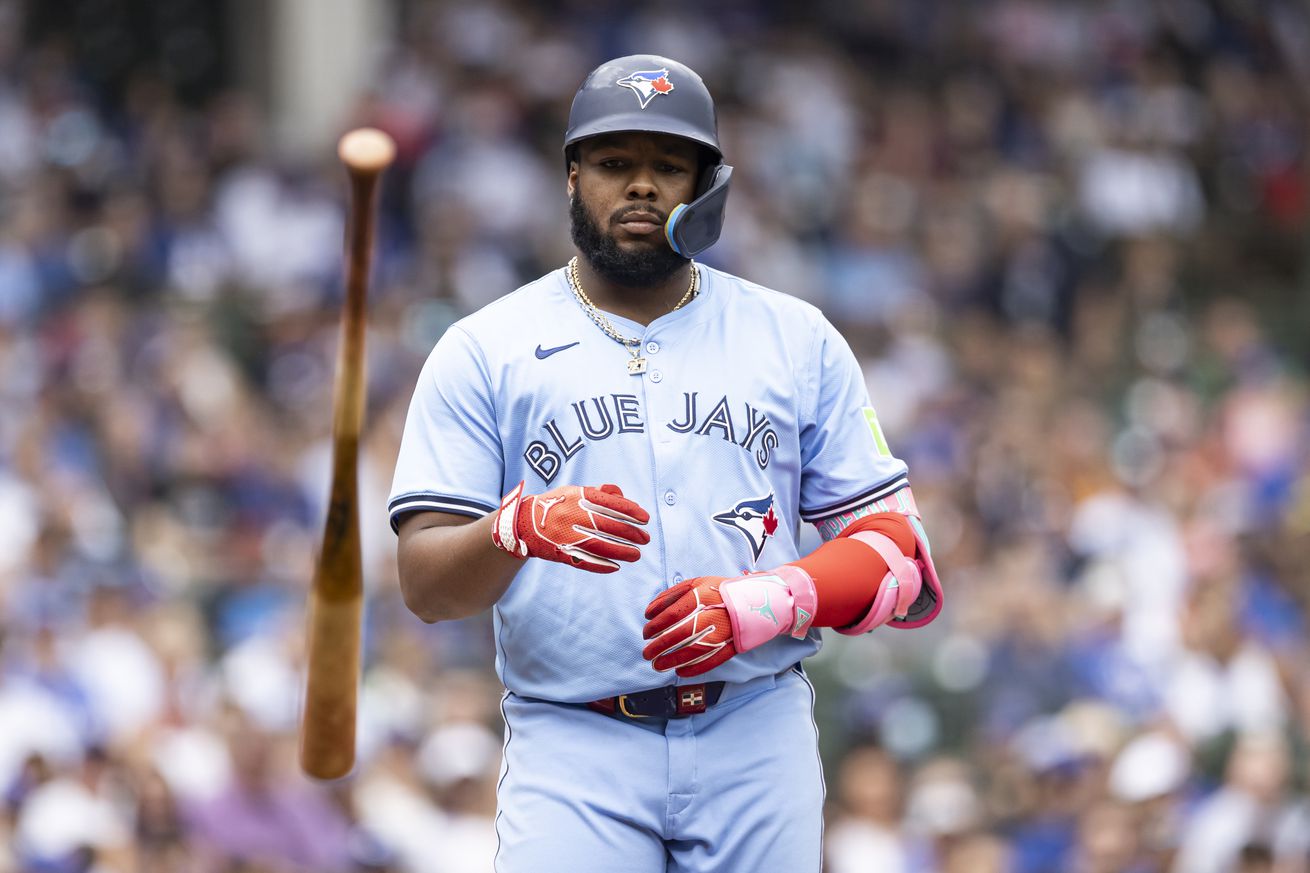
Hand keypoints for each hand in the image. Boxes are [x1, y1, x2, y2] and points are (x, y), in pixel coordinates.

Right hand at [491, 481, 649, 572]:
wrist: (522, 523)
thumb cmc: (555, 505)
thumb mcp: (573, 491)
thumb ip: (599, 493)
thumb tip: (623, 497)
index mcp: (576, 497)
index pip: (609, 503)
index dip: (629, 511)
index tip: (645, 518)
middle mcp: (571, 515)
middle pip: (607, 525)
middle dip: (629, 533)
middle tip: (645, 538)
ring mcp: (564, 535)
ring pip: (598, 545)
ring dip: (620, 551)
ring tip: (636, 554)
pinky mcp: (559, 552)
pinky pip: (583, 560)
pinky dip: (600, 564)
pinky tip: (616, 566)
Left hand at [641, 566, 816, 677]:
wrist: (756, 599)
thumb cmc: (720, 592)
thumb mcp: (696, 584)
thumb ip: (671, 596)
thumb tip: (649, 612)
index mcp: (701, 597)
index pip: (671, 615)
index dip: (655, 626)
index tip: (646, 633)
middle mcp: (711, 616)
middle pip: (678, 635)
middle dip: (659, 646)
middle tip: (647, 653)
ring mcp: (722, 633)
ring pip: (692, 651)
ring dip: (672, 661)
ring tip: (658, 666)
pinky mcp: (732, 647)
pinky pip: (711, 661)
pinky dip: (694, 669)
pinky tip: (680, 672)